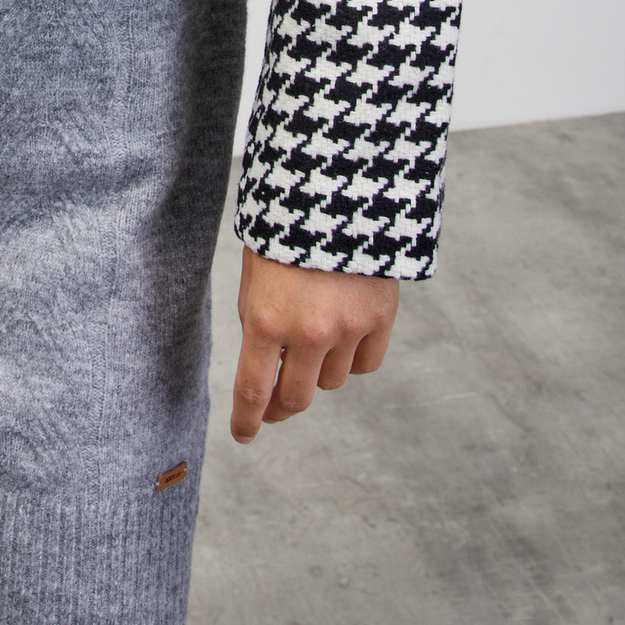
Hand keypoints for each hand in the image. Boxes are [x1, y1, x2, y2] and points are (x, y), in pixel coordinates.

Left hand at [231, 245, 397, 441]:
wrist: (335, 189)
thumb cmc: (283, 228)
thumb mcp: (254, 272)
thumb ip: (259, 320)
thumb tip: (268, 366)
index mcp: (265, 318)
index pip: (253, 390)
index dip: (247, 419)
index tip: (244, 435)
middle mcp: (308, 332)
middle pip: (295, 397)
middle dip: (281, 405)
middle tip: (274, 405)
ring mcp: (348, 328)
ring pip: (331, 380)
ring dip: (317, 370)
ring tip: (311, 338)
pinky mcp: (380, 318)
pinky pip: (365, 363)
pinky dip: (352, 358)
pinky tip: (344, 336)